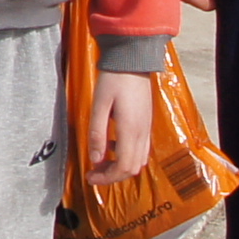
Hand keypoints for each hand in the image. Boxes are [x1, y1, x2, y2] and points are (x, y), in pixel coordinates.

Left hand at [81, 67, 143, 186]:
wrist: (133, 60)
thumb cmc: (114, 79)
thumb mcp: (99, 105)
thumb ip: (97, 134)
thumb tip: (95, 159)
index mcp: (130, 130)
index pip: (123, 167)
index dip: (107, 178)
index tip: (91, 178)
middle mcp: (142, 133)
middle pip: (132, 168)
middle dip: (112, 176)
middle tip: (94, 173)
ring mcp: (147, 128)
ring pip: (138, 161)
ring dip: (120, 166)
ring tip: (100, 161)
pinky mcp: (146, 123)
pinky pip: (141, 149)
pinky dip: (127, 155)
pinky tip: (112, 145)